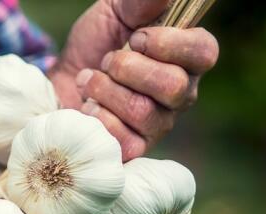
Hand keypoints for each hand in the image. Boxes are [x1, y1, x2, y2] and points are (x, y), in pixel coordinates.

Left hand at [49, 0, 218, 159]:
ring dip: (105, 90)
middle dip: (128, 68)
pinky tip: (88, 108)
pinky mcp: (134, 148)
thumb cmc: (95, 46)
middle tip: (107, 61)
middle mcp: (180, 93)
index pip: (204, 52)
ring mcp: (159, 124)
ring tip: (89, 81)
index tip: (137, 37)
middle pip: (173, 86)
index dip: (169, 44)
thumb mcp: (114, 13)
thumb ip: (140, 3)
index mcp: (185, 57)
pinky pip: (124, 139)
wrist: (60, 82)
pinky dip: (98, 118)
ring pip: (143, 111)